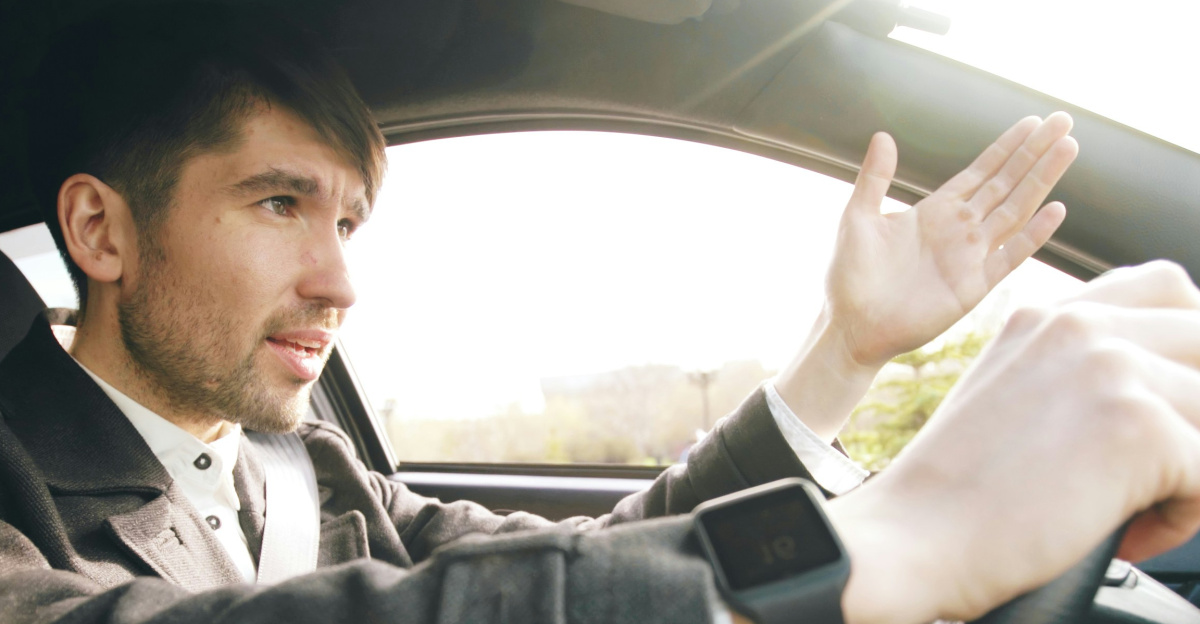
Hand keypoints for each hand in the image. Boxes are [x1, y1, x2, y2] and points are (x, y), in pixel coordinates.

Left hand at [774, 114, 1078, 441]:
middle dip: (1034, 153)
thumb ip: (875, 178)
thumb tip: (883, 135)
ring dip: (1041, 180)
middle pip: (1006, 183)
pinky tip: (1056, 209)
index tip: (1033, 122)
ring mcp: (970, 256)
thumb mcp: (858, 217)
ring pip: (1015, 210)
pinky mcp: (973, 286)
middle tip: (1063, 122)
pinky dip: (1033, 234)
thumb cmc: (849, 275)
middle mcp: (958, 229)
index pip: (980, 172)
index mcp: (934, 211)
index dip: (1007, 147)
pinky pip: (1010, 256)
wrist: (851, 325)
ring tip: (1068, 149)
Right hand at [827, 261, 1199, 623]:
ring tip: (1134, 508)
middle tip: (1158, 463)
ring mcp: (1111, 371)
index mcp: (1048, 318)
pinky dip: (1182, 518)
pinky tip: (1127, 533)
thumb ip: (1071, 370)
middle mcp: (1080, 329)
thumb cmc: (954, 491)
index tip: (1170, 398)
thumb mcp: (1008, 396)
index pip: (1166, 287)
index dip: (1187, 344)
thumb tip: (1157, 389)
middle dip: (1193, 407)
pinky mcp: (1140, 428)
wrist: (912, 536)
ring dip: (1190, 465)